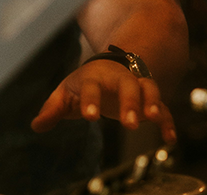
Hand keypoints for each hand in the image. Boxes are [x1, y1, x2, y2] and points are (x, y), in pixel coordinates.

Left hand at [30, 59, 176, 143]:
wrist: (110, 66)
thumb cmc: (84, 82)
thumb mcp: (65, 92)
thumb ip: (53, 108)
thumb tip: (37, 125)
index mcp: (95, 76)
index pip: (92, 86)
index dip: (91, 100)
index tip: (90, 117)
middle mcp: (119, 77)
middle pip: (128, 84)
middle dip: (130, 102)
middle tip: (130, 122)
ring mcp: (136, 85)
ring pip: (149, 88)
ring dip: (152, 103)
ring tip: (154, 119)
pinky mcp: (148, 98)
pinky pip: (162, 107)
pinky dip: (167, 121)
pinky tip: (170, 139)